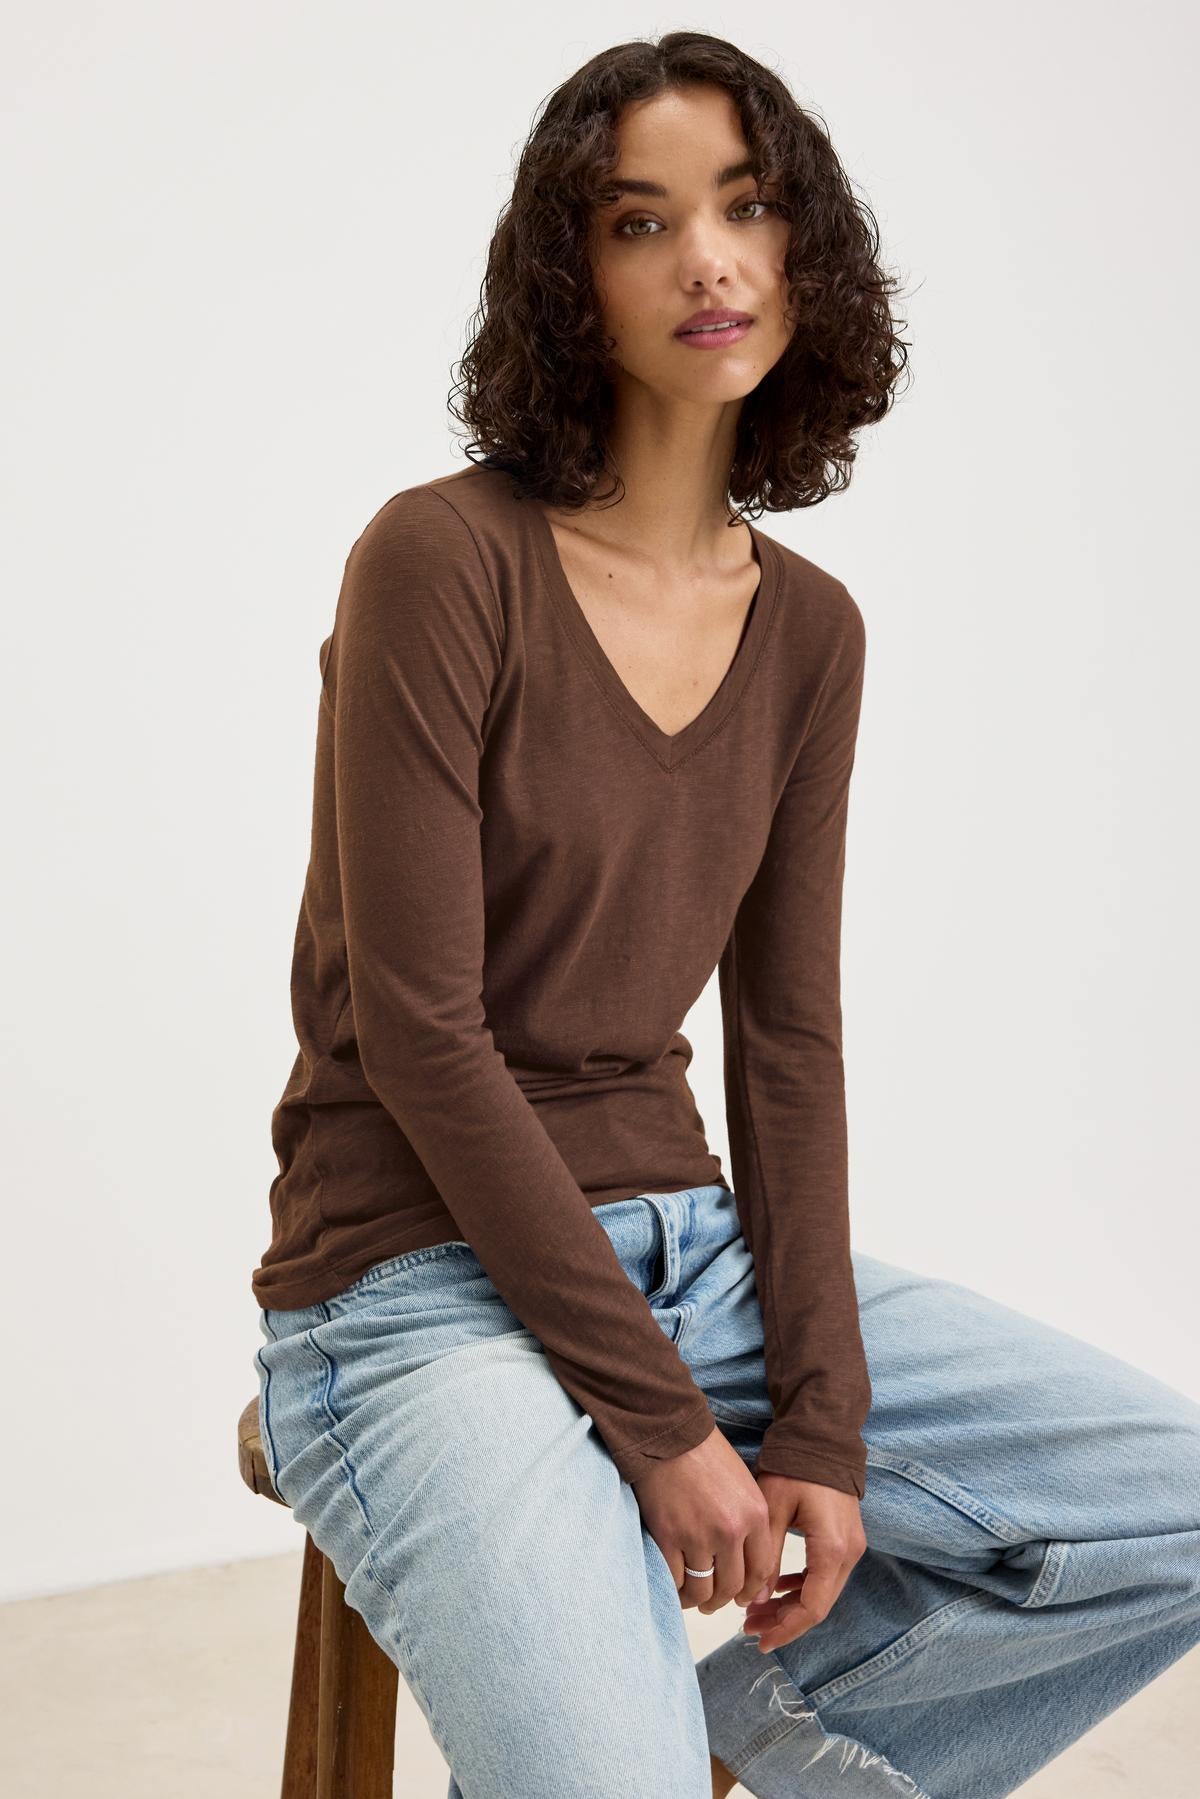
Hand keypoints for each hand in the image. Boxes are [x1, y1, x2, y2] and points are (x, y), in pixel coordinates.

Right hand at [631, 1424, 776, 1616]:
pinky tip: (674, 1585)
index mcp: (755, 1515)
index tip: (740, 1596)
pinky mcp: (668, 1536)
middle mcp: (731, 1531)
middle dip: (721, 1600)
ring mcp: (698, 1535)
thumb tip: (746, 1563)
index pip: (761, 1571)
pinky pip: (675, 1580)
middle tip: (712, 1602)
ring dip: (698, 1600)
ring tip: (692, 1597)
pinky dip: (675, 1589)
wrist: (670, 1434)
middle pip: (731, 1586)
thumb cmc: (706, 1455)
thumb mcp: (744, 1484)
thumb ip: (751, 1522)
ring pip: (703, 1589)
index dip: (750, 1591)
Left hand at [740, 1472, 866, 1653]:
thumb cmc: (793, 1468)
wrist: (822, 1437)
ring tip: (756, 1613)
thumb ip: (766, 1558)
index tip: (759, 1640)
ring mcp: (851, 1547)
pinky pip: (825, 1574)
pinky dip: (802, 1587)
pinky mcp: (845, 1539)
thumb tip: (757, 1599)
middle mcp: (849, 1554)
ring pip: (822, 1592)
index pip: (812, 1608)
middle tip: (749, 1628)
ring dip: (791, 1606)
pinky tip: (778, 1589)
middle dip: (784, 1621)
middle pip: (819, 1605)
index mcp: (832, 1550)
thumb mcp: (771, 1510)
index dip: (785, 1629)